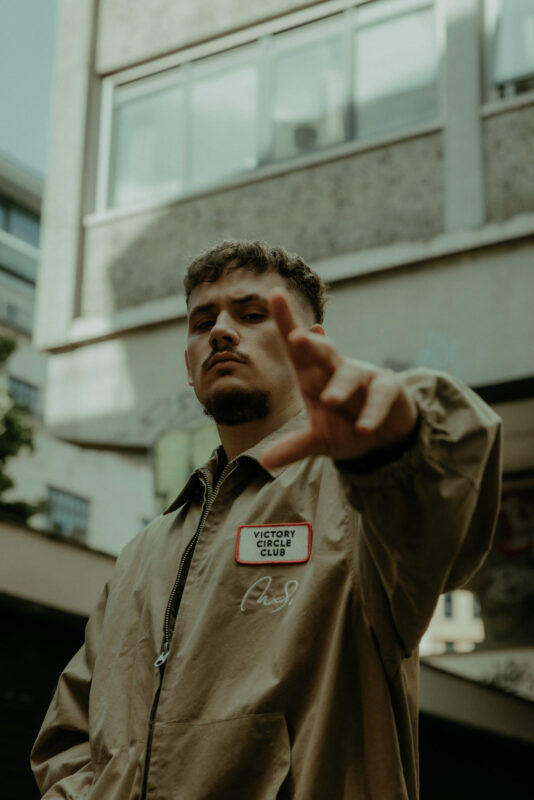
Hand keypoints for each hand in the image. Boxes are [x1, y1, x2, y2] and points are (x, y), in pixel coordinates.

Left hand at [261, 290, 418, 469]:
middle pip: (323, 352)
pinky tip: (364, 427)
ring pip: (350, 374)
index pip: (298, 348)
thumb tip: (266, 461)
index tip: (274, 295)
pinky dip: (372, 411)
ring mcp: (363, 377)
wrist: (386, 436)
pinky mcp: (388, 389)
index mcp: (315, 376)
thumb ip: (295, 447)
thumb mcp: (320, 439)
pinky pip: (379, 396)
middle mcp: (337, 370)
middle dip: (311, 344)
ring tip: (330, 401)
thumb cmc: (346, 426)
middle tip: (297, 338)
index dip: (287, 321)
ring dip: (340, 386)